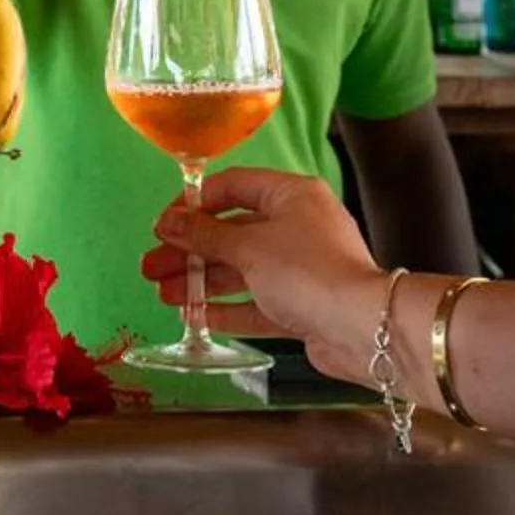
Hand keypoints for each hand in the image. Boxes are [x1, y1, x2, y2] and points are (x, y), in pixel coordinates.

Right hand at [143, 168, 390, 385]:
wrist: (362, 327)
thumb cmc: (308, 271)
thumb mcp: (248, 247)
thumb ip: (204, 235)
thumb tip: (168, 222)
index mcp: (292, 195)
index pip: (234, 187)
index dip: (194, 204)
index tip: (163, 225)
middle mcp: (299, 226)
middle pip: (233, 232)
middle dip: (190, 251)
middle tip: (152, 267)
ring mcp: (302, 268)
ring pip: (242, 269)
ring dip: (202, 281)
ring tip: (164, 295)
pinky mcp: (303, 305)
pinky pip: (256, 302)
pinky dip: (227, 308)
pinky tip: (194, 316)